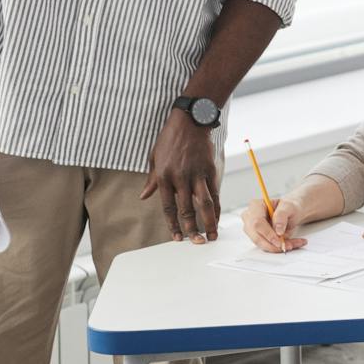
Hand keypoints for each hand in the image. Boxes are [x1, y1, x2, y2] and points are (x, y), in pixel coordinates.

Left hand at [141, 111, 220, 242]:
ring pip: (204, 203)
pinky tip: (218, 216)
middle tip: (196, 242)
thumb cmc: (170, 139)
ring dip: (209, 221)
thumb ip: (152, 180)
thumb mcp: (154, 158)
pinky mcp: (210, 170)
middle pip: (187, 209)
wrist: (190, 121)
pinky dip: (217, 206)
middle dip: (192, 228)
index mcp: (164, 177)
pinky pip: (215, 192)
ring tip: (212, 235)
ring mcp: (197, 174)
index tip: (176, 237)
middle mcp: (180, 178)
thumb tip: (144, 196)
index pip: (168, 207)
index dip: (173, 224)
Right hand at [242, 195, 307, 252]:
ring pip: (261, 244)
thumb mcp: (289, 206)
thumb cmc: (288, 207)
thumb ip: (282, 215)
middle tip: (288, 246)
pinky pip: (266, 247)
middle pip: (256, 236)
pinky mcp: (256, 238)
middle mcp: (249, 218)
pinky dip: (278, 248)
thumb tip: (278, 230)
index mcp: (255, 206)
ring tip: (292, 244)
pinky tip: (289, 244)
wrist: (290, 212)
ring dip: (277, 248)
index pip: (257, 223)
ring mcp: (251, 229)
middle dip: (272, 245)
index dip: (268, 234)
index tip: (279, 241)